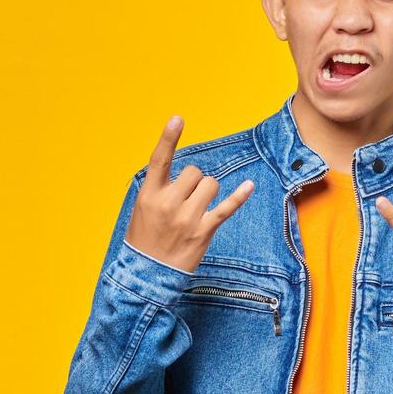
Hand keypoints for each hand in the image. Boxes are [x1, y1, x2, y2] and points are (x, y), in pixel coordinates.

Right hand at [124, 115, 254, 273]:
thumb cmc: (145, 239)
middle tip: (185, 200)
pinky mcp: (204, 231)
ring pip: (210, 184)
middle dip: (193, 181)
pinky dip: (239, 196)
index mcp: (149, 195)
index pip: (158, 160)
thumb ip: (159, 189)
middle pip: (193, 171)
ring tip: (196, 209)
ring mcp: (187, 218)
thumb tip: (186, 175)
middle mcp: (168, 203)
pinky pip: (226, 208)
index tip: (178, 118)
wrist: (146, 275)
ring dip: (207, 191)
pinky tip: (249, 185)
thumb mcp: (143, 210)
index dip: (168, 138)